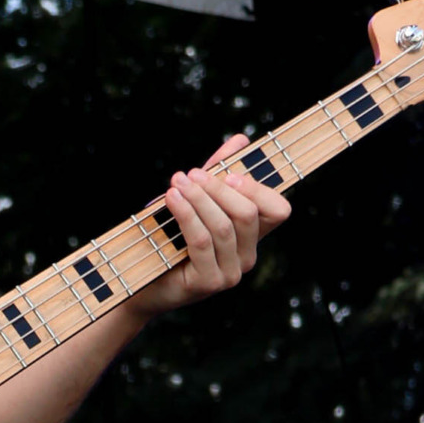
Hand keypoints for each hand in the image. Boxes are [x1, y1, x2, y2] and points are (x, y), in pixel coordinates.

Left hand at [146, 135, 289, 313]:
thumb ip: (219, 173)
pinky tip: (172, 198)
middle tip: (192, 174)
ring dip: (199, 198)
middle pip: (248, 215)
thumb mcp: (197, 201)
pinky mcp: (209, 282)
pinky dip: (186, 214)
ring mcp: (231, 273)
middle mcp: (247, 256)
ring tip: (177, 182)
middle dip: (219, 188)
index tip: (230, 173)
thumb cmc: (172, 238)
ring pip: (223, 227)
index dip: (259, 188)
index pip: (279, 210)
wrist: (144, 281)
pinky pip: (201, 241)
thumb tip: (240, 140)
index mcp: (252, 236)